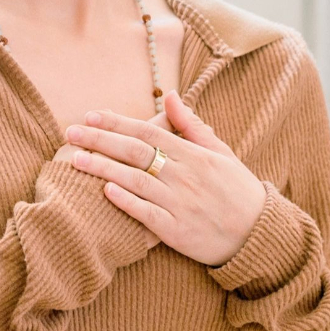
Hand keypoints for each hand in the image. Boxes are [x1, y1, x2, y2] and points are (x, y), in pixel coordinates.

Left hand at [59, 91, 265, 266]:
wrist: (259, 235)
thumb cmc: (238, 191)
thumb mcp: (221, 153)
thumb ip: (191, 125)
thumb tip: (170, 94)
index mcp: (194, 155)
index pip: (148, 132)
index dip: (117, 122)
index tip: (90, 115)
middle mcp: (185, 176)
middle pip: (135, 152)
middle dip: (100, 140)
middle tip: (70, 133)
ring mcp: (180, 204)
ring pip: (135, 180)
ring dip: (103, 168)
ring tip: (76, 159)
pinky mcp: (177, 232)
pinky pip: (146, 214)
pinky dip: (126, 201)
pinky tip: (104, 190)